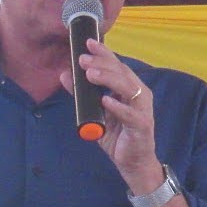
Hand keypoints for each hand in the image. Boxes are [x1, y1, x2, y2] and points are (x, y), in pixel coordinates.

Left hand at [73, 38, 158, 182]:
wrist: (134, 164)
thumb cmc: (118, 136)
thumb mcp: (95, 112)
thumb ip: (81, 94)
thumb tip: (64, 75)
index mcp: (129, 88)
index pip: (117, 65)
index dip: (104, 53)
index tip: (88, 43)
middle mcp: (138, 95)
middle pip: (122, 73)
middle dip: (102, 64)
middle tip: (83, 60)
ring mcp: (142, 110)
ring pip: (128, 88)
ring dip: (109, 80)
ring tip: (91, 75)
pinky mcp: (141, 126)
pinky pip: (130, 114)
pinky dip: (118, 107)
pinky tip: (106, 101)